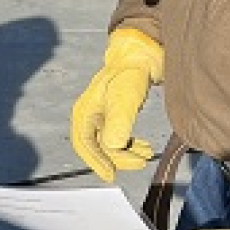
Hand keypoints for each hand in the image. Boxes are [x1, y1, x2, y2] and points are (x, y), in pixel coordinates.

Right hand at [70, 28, 163, 180]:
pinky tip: (143, 147)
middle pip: (97, 147)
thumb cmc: (132, 71)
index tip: (113, 175)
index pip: (84, 144)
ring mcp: (101, 115)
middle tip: (139, 162)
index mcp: (85, 111)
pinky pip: (117, 138)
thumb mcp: (125, 97)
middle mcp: (89, 115)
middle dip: (117, 158)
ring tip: (146, 155)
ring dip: (126, 153)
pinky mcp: (114, 115)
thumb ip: (118, 122)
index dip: (97, 162)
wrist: (142, 53)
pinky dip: (129, 146)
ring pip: (108, 144)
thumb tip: (112, 147)